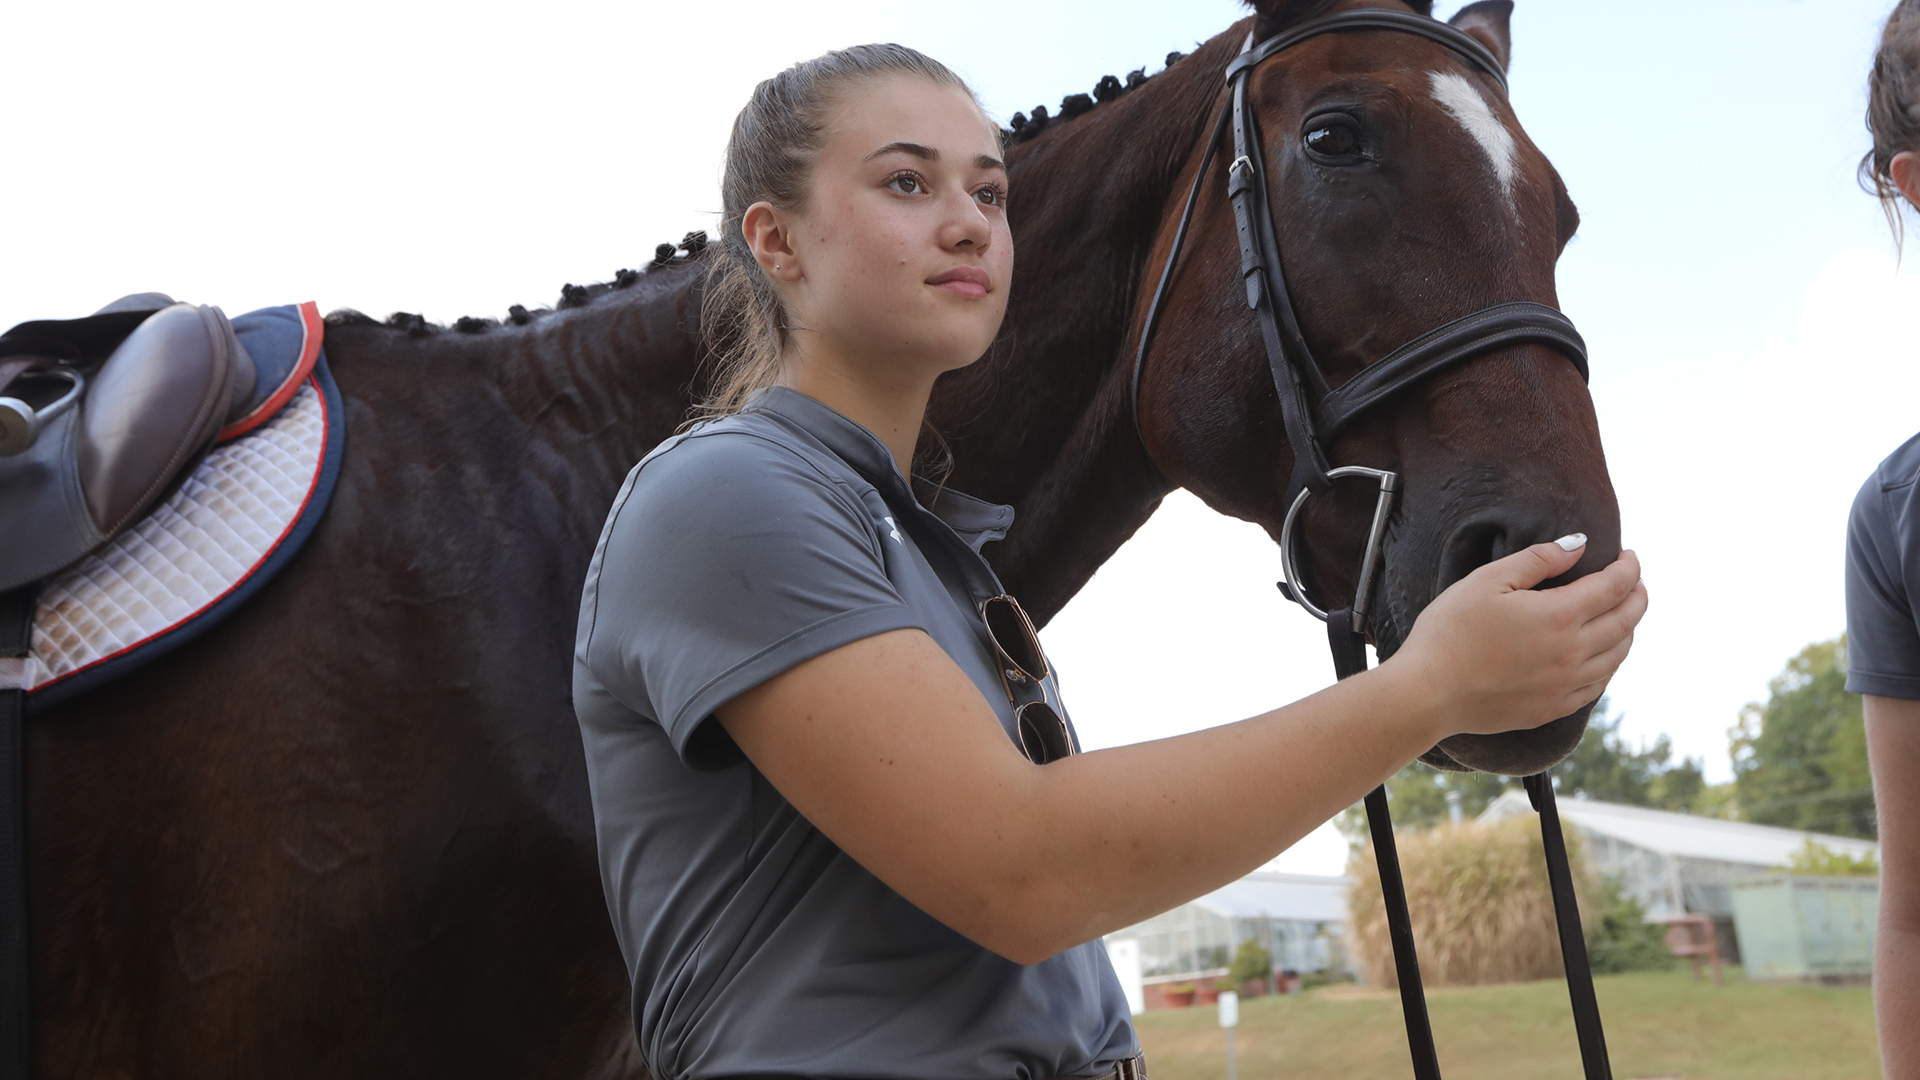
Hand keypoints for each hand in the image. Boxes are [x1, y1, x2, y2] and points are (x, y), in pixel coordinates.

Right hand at [1386, 535, 1646, 737]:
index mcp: (1559, 615)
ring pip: (1618, 655)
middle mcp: (1573, 652)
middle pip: (1626, 621)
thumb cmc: (1449, 631)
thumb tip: (1578, 545)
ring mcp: (1566, 684)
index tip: (1628, 556)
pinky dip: (1610, 664)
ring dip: (1629, 630)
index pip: (1615, 587)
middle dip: (1637, 596)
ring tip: (1624, 615)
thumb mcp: (1486, 580)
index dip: (1628, 568)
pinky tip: (1603, 656)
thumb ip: (1537, 559)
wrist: (1428, 693)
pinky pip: (1598, 685)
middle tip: (1636, 582)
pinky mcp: (1553, 708)